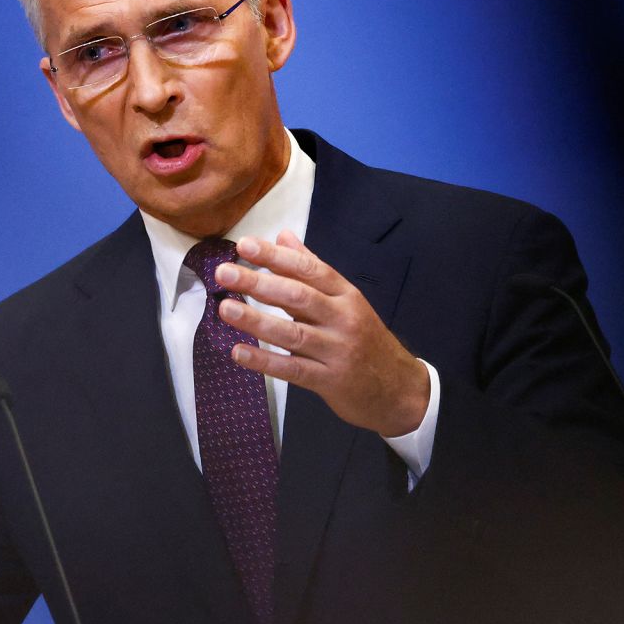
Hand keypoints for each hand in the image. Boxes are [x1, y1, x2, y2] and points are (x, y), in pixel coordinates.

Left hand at [214, 230, 429, 436]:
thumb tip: (283, 235)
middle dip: (259, 283)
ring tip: (225, 309)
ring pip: (293, 333)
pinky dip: (265, 361)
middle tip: (224, 272)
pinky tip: (239, 352)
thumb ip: (312, 268)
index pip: (309, 269)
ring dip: (256, 320)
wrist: (399, 388)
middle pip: (298, 297)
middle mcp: (343, 319)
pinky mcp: (329, 381)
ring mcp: (337, 351)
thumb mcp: (345, 300)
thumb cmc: (364, 339)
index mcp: (345, 295)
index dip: (277, 256)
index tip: (245, 245)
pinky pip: (293, 369)